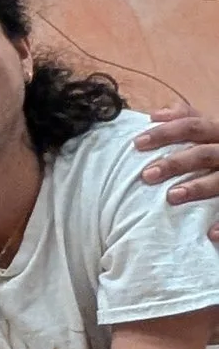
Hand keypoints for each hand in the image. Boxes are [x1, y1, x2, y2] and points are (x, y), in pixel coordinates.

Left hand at [136, 103, 218, 235]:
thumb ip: (189, 117)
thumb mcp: (215, 127)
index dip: (165, 132)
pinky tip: (211, 234)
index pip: (193, 126)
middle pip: (205, 154)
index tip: (136, 143)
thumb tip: (155, 114)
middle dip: (176, 163)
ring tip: (171, 196)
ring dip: (198, 187)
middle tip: (147, 175)